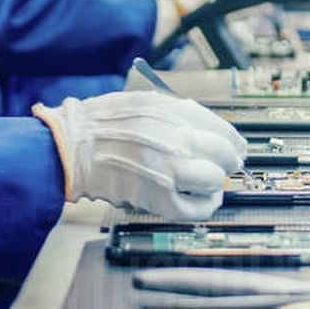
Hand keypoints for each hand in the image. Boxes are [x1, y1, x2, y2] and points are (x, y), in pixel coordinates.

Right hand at [32, 91, 245, 220]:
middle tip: (224, 167)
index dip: (234, 143)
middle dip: (227, 163)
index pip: (224, 130)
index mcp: (176, 113)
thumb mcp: (146, 102)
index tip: (236, 149)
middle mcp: (178, 140)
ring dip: (216, 184)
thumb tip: (206, 129)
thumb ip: (178, 113)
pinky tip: (202, 201)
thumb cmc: (103, 122)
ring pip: (214, 181)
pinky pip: (196, 208)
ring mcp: (170, 171)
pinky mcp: (159, 198)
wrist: (73, 145)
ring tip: (211, 185)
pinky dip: (204, 206)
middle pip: (224, 156)